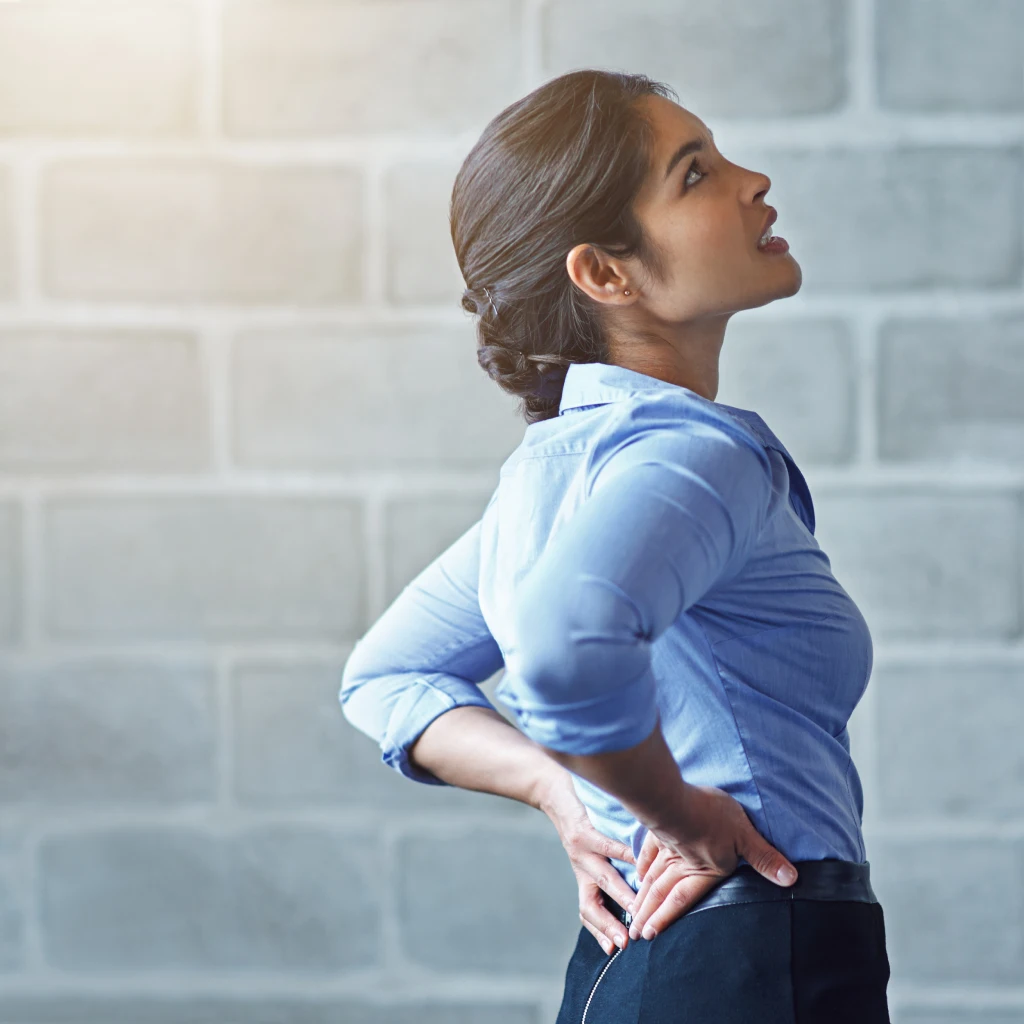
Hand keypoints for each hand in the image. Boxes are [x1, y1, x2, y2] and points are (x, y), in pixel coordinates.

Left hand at [540, 774, 637, 955]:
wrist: (553, 792)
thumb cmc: (580, 821)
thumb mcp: (590, 850)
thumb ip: (611, 867)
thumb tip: (641, 885)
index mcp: (583, 877)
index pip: (588, 912)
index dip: (599, 931)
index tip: (614, 950)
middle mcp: (581, 868)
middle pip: (592, 905)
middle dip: (609, 925)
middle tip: (627, 942)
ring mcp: (580, 852)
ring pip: (603, 879)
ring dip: (620, 895)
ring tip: (638, 906)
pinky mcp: (583, 831)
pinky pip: (605, 845)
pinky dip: (622, 853)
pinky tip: (637, 858)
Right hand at [626, 784, 797, 941]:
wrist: (676, 797)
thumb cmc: (711, 815)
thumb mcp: (745, 835)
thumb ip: (765, 857)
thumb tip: (790, 879)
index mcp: (705, 870)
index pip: (684, 900)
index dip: (668, 918)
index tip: (651, 935)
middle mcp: (682, 865)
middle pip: (663, 894)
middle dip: (650, 914)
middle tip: (635, 933)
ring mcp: (668, 848)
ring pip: (653, 877)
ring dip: (643, 897)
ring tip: (633, 913)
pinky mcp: (658, 831)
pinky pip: (648, 852)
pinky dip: (642, 865)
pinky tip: (639, 875)